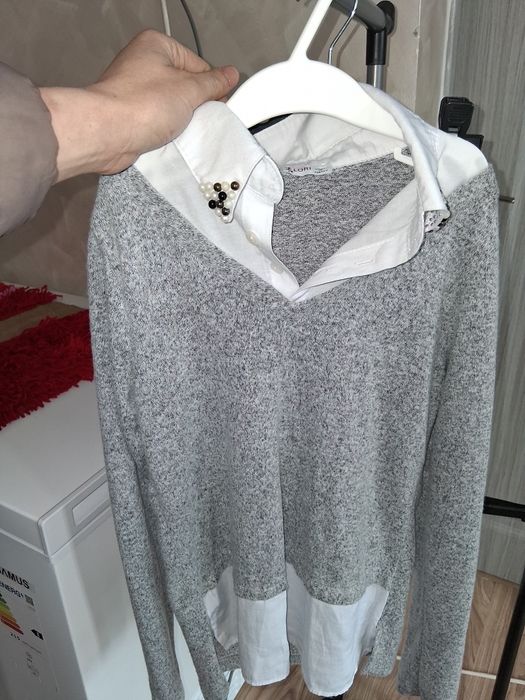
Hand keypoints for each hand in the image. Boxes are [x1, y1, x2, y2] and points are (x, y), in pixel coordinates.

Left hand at [39, 29, 238, 181]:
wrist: (107, 134)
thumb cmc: (138, 105)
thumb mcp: (189, 90)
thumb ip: (213, 83)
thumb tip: (229, 75)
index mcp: (156, 45)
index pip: (198, 66)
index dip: (210, 88)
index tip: (216, 103)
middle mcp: (142, 63)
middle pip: (185, 86)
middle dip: (193, 105)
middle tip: (193, 116)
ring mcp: (134, 89)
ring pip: (172, 106)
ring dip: (179, 120)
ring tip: (174, 126)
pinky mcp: (131, 114)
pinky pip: (158, 120)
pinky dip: (164, 130)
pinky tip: (164, 135)